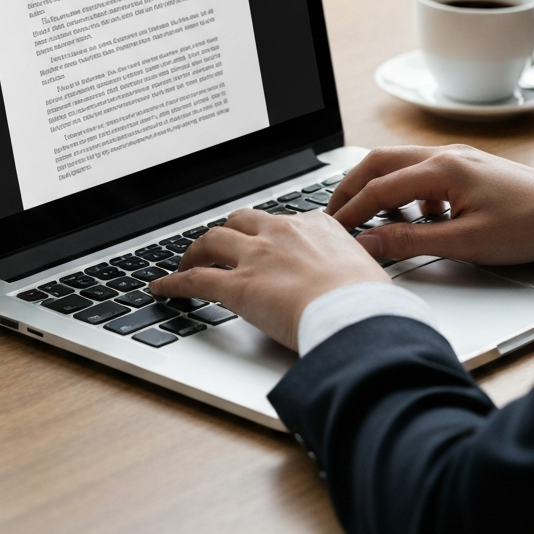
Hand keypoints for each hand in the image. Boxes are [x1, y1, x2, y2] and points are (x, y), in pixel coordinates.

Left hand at [149, 208, 387, 350]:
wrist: (358, 313)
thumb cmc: (370, 300)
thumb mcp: (368, 272)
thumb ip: (353, 269)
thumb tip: (360, 283)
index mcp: (316, 226)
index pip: (283, 221)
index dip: (269, 233)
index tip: (265, 243)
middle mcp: (282, 233)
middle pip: (242, 220)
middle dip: (227, 232)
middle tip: (219, 247)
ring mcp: (257, 256)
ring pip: (213, 241)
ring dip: (195, 251)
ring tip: (186, 262)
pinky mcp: (238, 286)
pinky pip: (196, 279)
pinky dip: (174, 282)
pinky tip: (162, 288)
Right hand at [327, 145, 533, 264]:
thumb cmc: (530, 225)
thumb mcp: (466, 242)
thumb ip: (411, 241)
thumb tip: (369, 243)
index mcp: (442, 169)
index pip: (379, 188)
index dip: (351, 212)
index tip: (332, 231)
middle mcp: (445, 155)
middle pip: (379, 162)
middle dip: (351, 187)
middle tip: (332, 214)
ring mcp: (457, 159)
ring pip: (399, 164)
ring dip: (377, 188)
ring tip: (366, 219)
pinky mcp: (467, 169)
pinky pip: (421, 173)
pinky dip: (405, 193)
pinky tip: (415, 220)